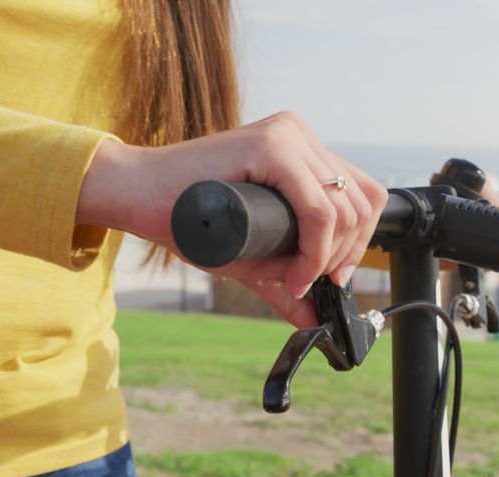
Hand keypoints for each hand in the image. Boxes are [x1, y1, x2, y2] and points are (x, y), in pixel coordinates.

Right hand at [78, 111, 387, 327]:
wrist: (136, 196)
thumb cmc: (187, 219)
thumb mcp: (251, 255)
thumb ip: (284, 280)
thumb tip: (313, 319)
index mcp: (300, 148)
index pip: (360, 194)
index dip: (357, 243)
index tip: (332, 278)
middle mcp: (298, 135)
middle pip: (361, 201)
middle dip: (346, 254)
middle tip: (311, 283)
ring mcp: (286, 136)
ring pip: (345, 207)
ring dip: (328, 257)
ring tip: (293, 279)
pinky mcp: (270, 146)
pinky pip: (319, 210)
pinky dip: (315, 251)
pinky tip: (291, 273)